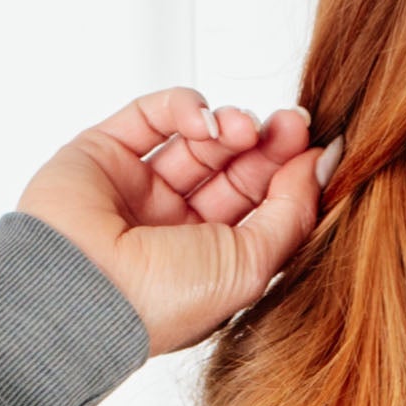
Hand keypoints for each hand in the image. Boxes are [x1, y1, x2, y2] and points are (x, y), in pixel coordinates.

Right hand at [18, 94, 329, 360]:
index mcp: (210, 265)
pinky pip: (152, 115)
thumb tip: (325, 164)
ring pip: (198, 142)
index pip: (260, 209)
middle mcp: (175, 229)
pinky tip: (206, 121)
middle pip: (235, 171)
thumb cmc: (160, 299)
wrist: (79, 289)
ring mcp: (139, 190)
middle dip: (267, 145)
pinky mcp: (105, 152)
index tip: (317, 149)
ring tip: (245, 129)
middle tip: (292, 125)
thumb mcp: (250, 266)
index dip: (289, 176)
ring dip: (230, 127)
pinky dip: (184, 106)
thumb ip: (292, 215)